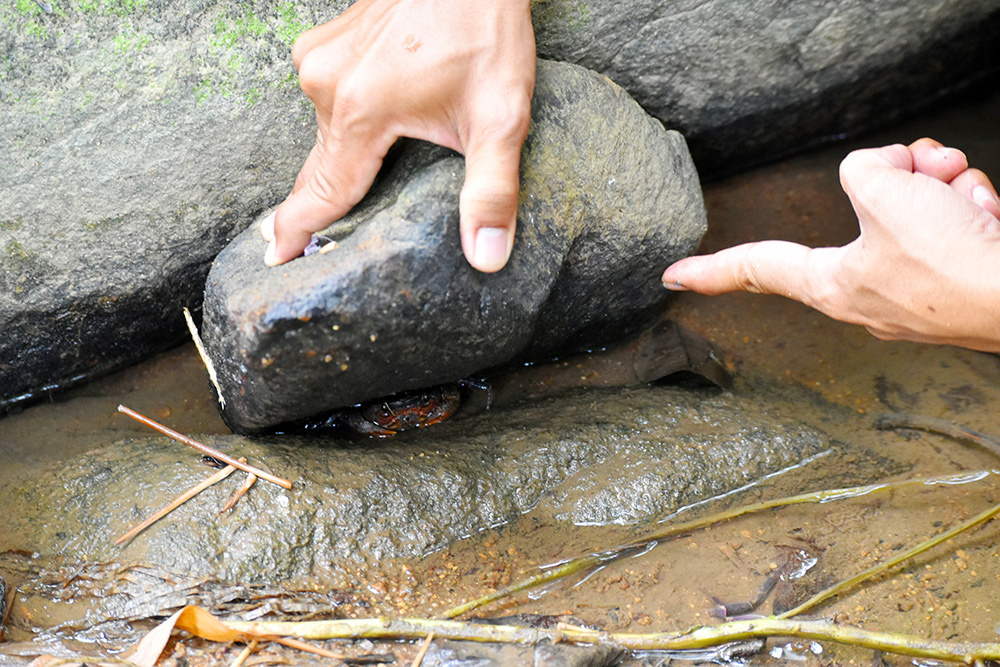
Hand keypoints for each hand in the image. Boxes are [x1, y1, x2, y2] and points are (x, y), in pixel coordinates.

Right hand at [263, 0, 535, 272]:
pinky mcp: (326, 40)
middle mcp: (326, 82)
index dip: (300, 230)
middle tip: (302, 244)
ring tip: (359, 182)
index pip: (323, 191)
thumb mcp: (500, 118)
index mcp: (360, 111)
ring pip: (326, 130)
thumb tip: (486, 257)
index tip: (275, 260)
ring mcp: (321, 56)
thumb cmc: (484, 32)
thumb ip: (491, 192)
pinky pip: (329, 98)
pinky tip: (374, 125)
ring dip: (342, 157)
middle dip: (316, 203)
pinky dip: (346, 120)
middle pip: (321, 164)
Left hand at [661, 138, 999, 350]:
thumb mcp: (882, 191)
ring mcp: (914, 286)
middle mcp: (866, 291)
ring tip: (967, 202)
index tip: (672, 277)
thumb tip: (888, 174)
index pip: (756, 268)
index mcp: (831, 286)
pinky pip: (951, 220)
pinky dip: (971, 205)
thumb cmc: (952, 261)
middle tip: (930, 175)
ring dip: (944, 185)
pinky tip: (988, 217)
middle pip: (863, 203)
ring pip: (914, 203)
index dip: (711, 270)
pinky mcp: (954, 277)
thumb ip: (860, 170)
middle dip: (901, 175)